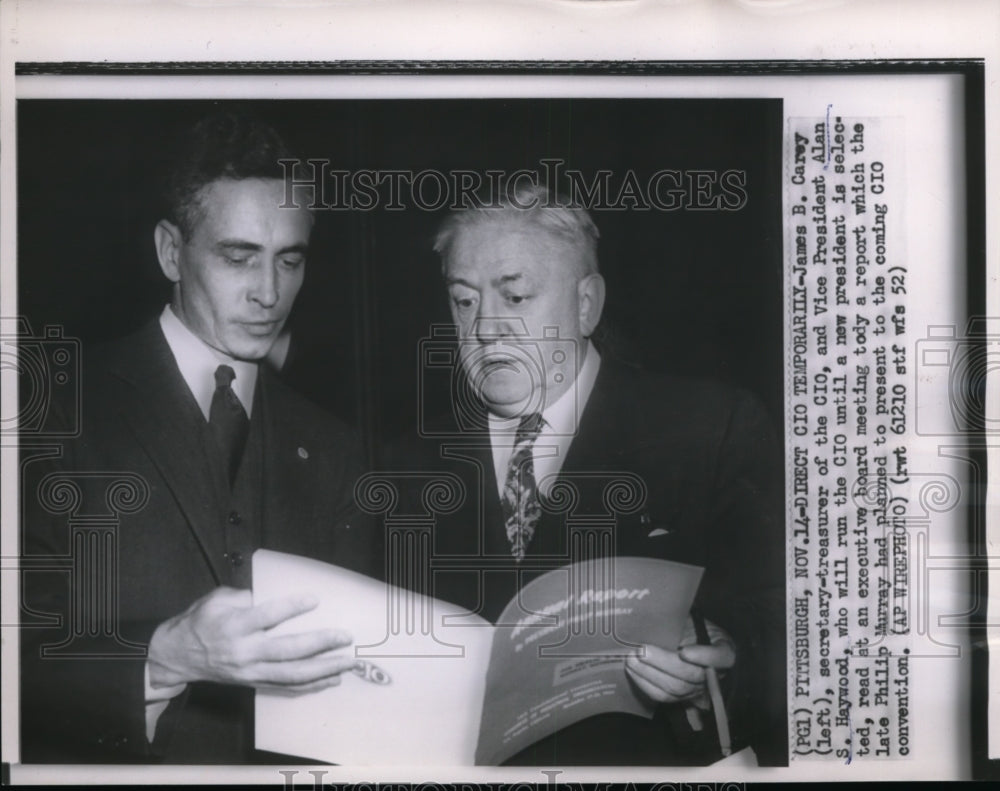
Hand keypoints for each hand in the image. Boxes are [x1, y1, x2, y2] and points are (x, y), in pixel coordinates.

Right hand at [148, 586, 354, 693]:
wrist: (177, 657)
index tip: (314, 599)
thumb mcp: (216, 599)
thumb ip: (245, 595)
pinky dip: (311, 685)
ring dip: (323, 670)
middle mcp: (244, 652)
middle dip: (319, 644)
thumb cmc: (200, 622)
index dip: (290, 608)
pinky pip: (286, 687)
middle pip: (286, 651)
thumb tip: (272, 591)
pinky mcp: (253, 683)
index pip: (266, 616)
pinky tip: (331, 680)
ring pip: (291, 675)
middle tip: (344, 637)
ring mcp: (250, 672)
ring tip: (347, 662)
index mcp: (234, 625)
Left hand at [624, 617, 734, 705]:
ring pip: (675, 688)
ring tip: (631, 659)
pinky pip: (663, 696)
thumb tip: (659, 618)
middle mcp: (713, 675)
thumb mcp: (694, 620)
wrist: (692, 645)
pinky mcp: (680, 697)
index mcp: (723, 651)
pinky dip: (645, 683)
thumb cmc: (694, 629)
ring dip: (649, 674)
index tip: (685, 652)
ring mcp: (696, 688)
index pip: (722, 657)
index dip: (705, 657)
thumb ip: (682, 622)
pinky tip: (632, 670)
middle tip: (642, 651)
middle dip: (664, 663)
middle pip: (692, 675)